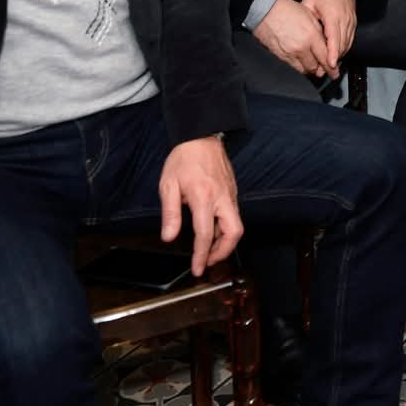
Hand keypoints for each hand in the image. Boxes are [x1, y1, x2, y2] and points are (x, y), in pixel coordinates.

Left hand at [159, 136, 242, 275]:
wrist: (201, 136)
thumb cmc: (183, 159)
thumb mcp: (168, 185)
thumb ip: (170, 213)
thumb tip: (169, 237)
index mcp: (204, 197)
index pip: (206, 234)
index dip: (201, 255)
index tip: (197, 268)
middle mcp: (222, 198)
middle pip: (234, 232)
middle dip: (223, 252)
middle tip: (209, 261)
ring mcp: (230, 194)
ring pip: (236, 225)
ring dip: (224, 241)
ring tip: (209, 249)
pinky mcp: (232, 191)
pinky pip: (233, 214)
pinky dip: (226, 228)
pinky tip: (213, 229)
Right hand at [253, 0, 332, 78]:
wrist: (265, 12)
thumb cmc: (286, 10)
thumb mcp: (309, 16)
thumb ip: (319, 31)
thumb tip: (326, 43)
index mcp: (311, 36)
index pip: (325, 57)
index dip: (332, 67)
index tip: (335, 71)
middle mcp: (301, 47)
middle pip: (315, 67)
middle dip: (322, 70)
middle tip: (326, 70)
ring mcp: (290, 53)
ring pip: (304, 69)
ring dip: (310, 69)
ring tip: (314, 66)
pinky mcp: (281, 56)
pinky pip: (294, 67)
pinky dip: (300, 67)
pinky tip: (302, 62)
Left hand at [301, 0, 358, 70]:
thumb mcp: (310, 2)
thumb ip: (305, 18)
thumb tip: (297, 32)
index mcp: (332, 14)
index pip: (333, 37)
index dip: (332, 52)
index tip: (330, 64)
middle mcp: (343, 19)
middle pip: (341, 44)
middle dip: (336, 60)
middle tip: (329, 73)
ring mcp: (350, 21)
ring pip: (347, 43)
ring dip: (340, 56)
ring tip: (332, 67)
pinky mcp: (353, 22)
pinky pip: (351, 39)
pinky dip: (345, 48)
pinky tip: (338, 55)